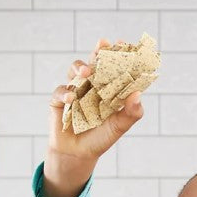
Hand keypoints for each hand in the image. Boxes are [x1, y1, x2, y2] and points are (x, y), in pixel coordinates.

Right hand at [43, 40, 144, 196]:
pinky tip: (70, 99)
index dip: (117, 54)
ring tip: (86, 72)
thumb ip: (131, 113)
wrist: (79, 154)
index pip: (113, 68)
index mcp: (108, 89)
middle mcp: (91, 86)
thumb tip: (138, 94)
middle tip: (102, 44)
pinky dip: (65, 93)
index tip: (122, 42)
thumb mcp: (119, 127)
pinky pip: (60, 91)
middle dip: (98, 52)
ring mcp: (74, 91)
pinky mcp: (58, 100)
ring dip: (80, 68)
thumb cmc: (101, 138)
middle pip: (94, 63)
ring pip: (74, 71)